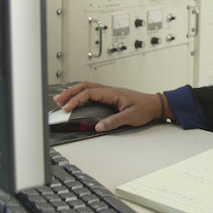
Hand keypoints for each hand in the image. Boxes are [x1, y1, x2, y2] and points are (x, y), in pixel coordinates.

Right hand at [53, 82, 171, 132]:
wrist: (155, 105)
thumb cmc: (145, 108)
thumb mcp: (131, 116)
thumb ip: (115, 121)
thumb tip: (99, 126)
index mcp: (113, 93)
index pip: (89, 93)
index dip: (76, 99)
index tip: (67, 108)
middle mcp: (109, 91)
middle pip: (84, 87)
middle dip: (69, 93)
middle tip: (57, 101)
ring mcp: (109, 93)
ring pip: (87, 89)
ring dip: (74, 93)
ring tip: (62, 100)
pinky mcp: (110, 97)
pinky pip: (92, 93)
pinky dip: (81, 96)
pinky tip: (76, 102)